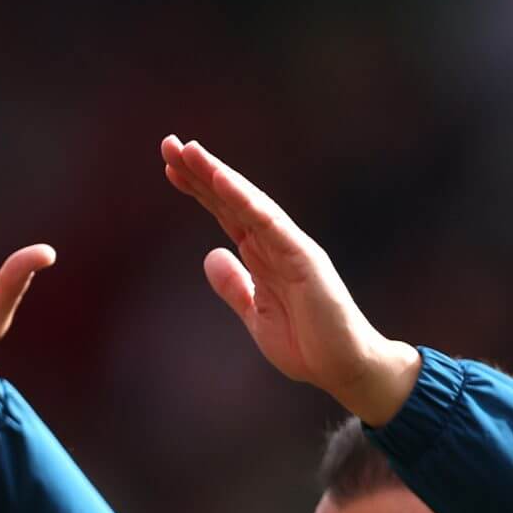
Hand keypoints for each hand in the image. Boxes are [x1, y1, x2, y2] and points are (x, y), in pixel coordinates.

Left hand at [161, 136, 421, 424]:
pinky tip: (221, 180)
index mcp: (263, 256)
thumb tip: (210, 255)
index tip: (170, 168)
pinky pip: (270, 223)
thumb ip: (234, 285)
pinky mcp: (304, 259)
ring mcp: (291, 248)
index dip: (199, 189)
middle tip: (169, 144)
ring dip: (219, 176)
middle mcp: (276, 244)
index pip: (226, 213)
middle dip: (201, 172)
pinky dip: (245, 200)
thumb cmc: (307, 342)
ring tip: (189, 152)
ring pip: (249, 203)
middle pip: (232, 200)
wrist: (343, 369)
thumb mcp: (255, 313)